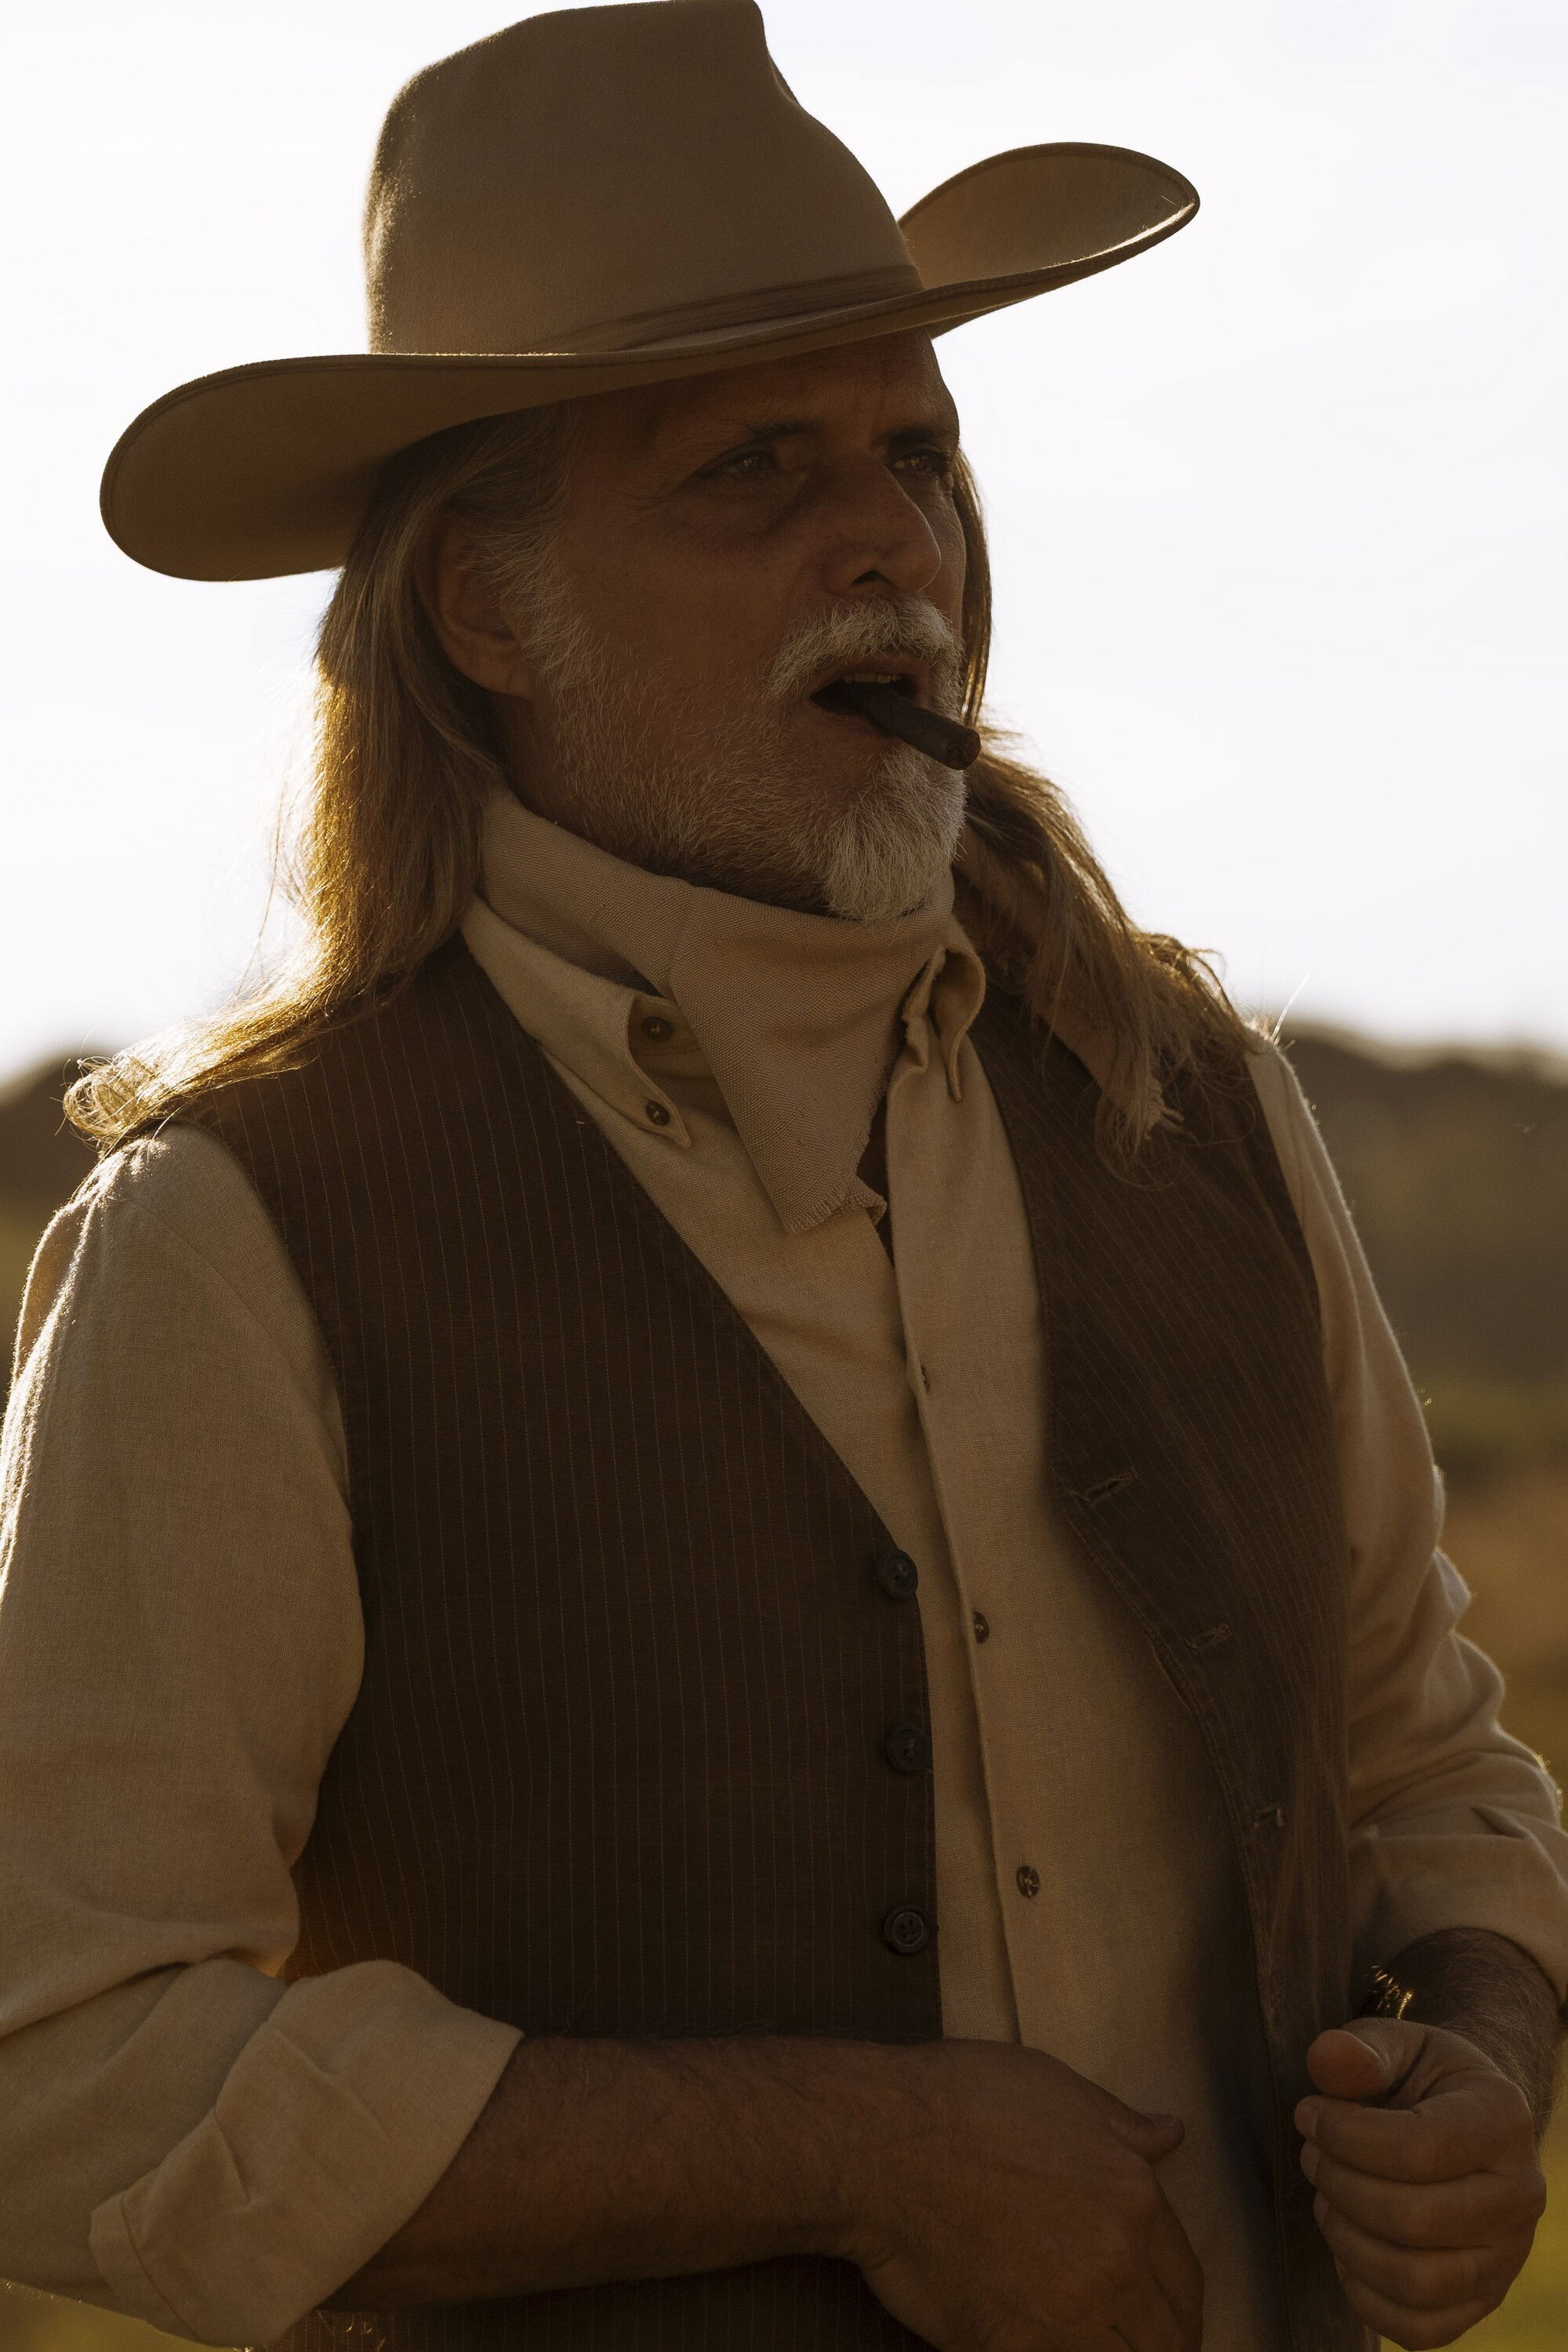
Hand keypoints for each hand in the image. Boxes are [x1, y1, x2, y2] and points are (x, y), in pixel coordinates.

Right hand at [840, 2039, 1203, 2350]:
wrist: (882, 2146)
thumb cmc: (962, 2100)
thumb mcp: (1056, 2087)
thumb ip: (1122, 2125)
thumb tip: (1171, 2135)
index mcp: (1133, 2199)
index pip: (1185, 2278)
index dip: (1180, 2299)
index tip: (1165, 2306)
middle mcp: (1111, 2265)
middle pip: (1166, 2339)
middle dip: (1162, 2342)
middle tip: (1138, 2339)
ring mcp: (1062, 2316)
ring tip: (1093, 2343)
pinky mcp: (1007, 2348)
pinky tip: (1043, 2345)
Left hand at [1296, 2018, 1546, 2348]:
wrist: (1465, 2121)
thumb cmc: (1423, 2079)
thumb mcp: (1396, 2045)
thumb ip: (1362, 2049)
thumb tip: (1329, 2059)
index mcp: (1503, 2120)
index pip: (1418, 2149)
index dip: (1345, 2137)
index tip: (1309, 2114)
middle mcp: (1520, 2196)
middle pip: (1412, 2219)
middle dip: (1339, 2184)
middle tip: (1311, 2154)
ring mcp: (1508, 2258)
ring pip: (1414, 2280)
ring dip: (1346, 2239)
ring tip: (1326, 2196)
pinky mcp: (1485, 2300)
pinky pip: (1420, 2328)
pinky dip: (1365, 2295)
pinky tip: (1346, 2245)